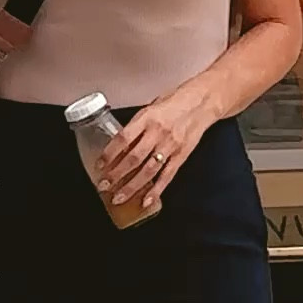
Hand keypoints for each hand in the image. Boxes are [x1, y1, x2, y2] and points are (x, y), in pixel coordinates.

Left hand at [99, 87, 207, 213]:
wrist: (203, 102)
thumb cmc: (176, 101)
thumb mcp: (151, 106)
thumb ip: (137, 125)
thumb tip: (119, 143)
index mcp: (147, 118)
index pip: (123, 138)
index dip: (109, 153)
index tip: (99, 165)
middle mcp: (158, 133)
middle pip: (133, 158)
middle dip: (116, 175)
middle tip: (104, 186)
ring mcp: (170, 146)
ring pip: (147, 171)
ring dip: (131, 187)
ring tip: (118, 197)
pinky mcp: (181, 155)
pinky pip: (166, 176)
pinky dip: (156, 190)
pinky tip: (146, 201)